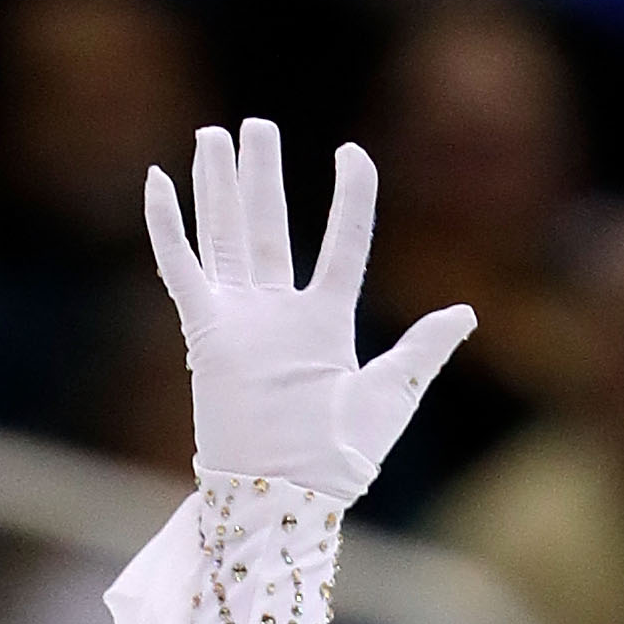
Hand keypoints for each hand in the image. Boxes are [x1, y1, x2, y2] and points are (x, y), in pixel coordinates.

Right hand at [142, 120, 474, 497]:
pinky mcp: (205, 333)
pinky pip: (181, 269)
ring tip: (213, 136)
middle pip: (267, 226)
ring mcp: (239, 321)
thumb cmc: (339, 462)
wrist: (284, 497)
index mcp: (327, 322)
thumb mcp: (389, 399)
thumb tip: (465, 312)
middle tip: (256, 126)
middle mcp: (279, 314)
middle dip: (260, 175)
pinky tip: (158, 180)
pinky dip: (168, 227)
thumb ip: (422, 351)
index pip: (341, 243)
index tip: (351, 153)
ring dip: (217, 186)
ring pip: (225, 236)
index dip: (349, 198)